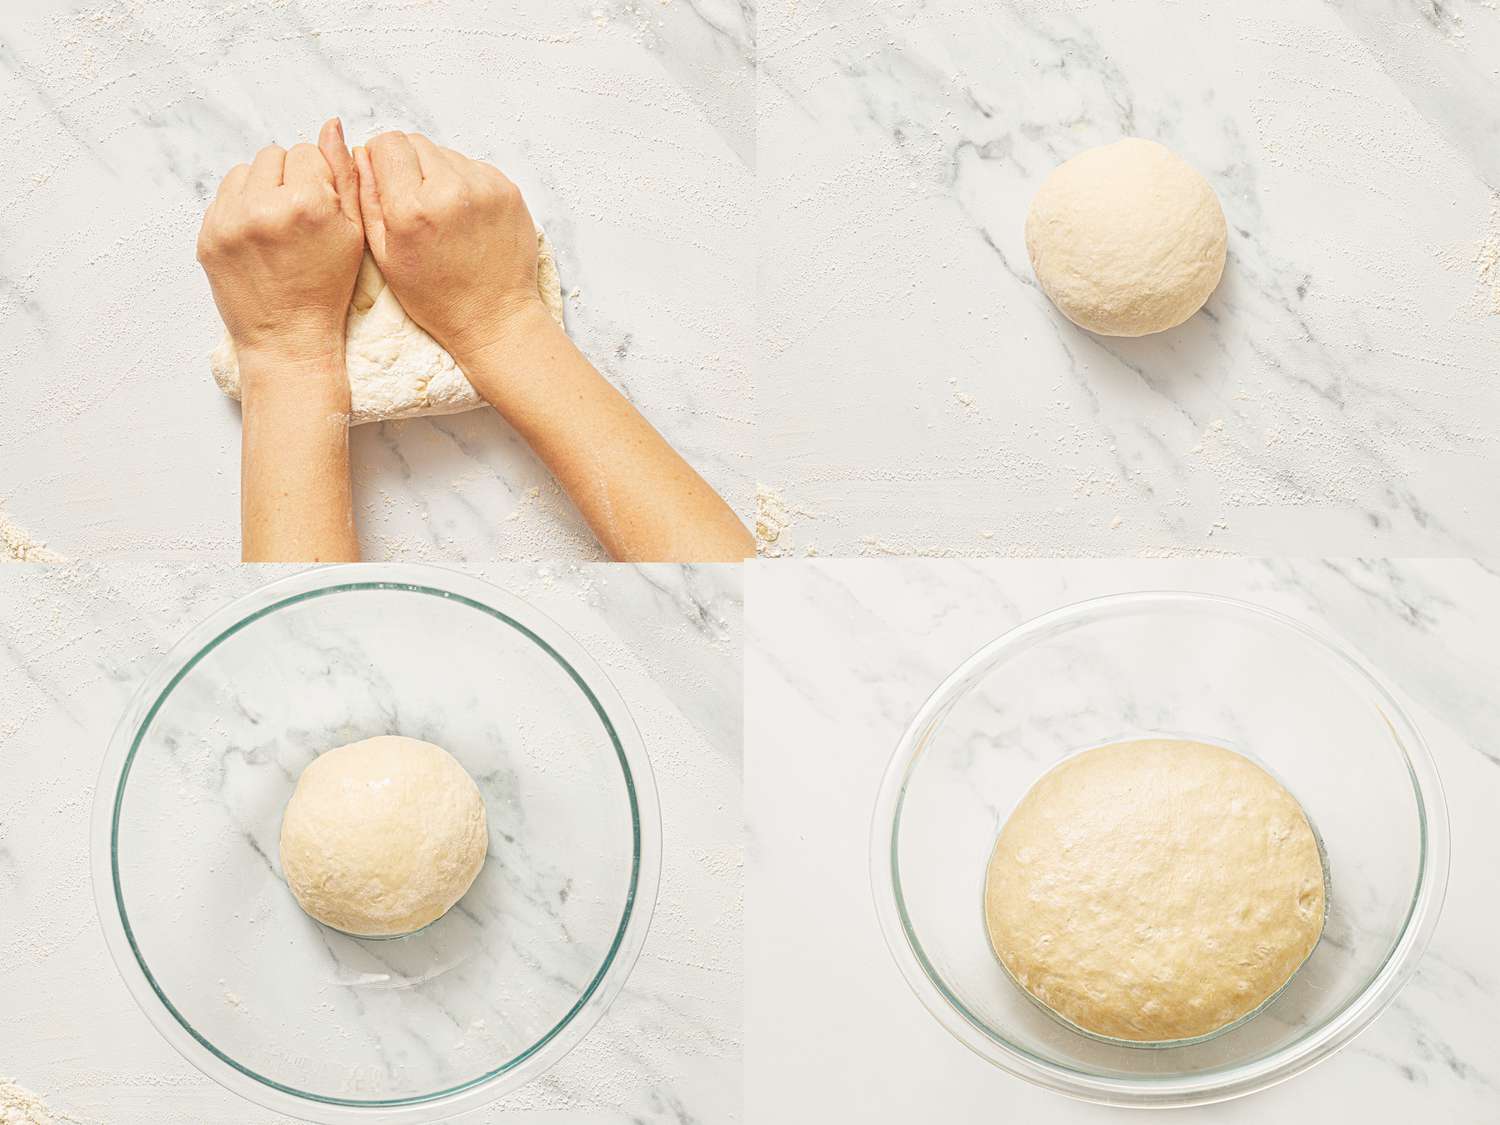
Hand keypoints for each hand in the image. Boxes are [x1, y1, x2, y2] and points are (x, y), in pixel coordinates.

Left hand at [196, 118, 363, 369]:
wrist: (288, 340)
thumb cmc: (328, 290)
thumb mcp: (354, 234)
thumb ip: (344, 175)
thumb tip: (330, 124)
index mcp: (306, 204)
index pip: (307, 152)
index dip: (319, 179)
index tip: (320, 210)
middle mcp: (263, 207)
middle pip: (274, 155)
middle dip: (288, 178)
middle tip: (298, 218)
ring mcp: (229, 221)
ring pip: (245, 171)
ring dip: (261, 188)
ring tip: (277, 226)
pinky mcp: (208, 235)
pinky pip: (223, 196)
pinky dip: (241, 208)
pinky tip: (258, 238)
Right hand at [354, 131, 545, 361]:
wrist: (495, 318)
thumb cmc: (438, 297)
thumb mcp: (385, 255)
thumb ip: (367, 198)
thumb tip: (360, 153)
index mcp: (413, 209)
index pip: (388, 143)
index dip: (382, 159)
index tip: (387, 181)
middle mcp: (451, 190)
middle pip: (416, 142)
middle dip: (409, 166)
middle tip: (415, 204)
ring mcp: (485, 188)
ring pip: (446, 153)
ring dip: (438, 174)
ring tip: (443, 215)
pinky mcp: (508, 190)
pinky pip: (474, 167)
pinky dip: (465, 184)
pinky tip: (465, 217)